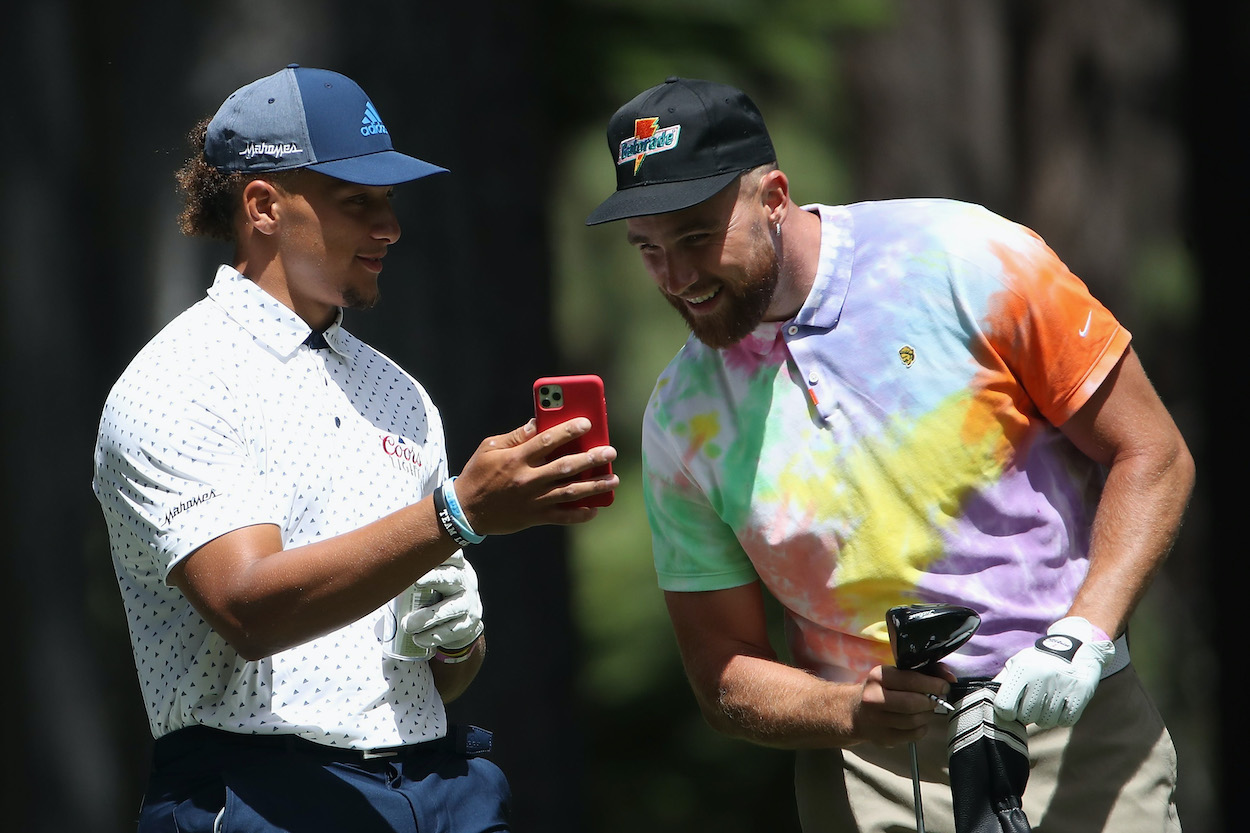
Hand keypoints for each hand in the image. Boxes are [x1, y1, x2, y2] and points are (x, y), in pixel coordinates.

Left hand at [400, 553, 483, 650]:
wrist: (464, 620)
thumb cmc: (439, 594)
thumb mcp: (435, 578)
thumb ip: (417, 571)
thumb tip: (380, 571)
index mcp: (456, 567)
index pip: (452, 555)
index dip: (440, 554)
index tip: (423, 555)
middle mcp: (465, 582)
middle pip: (452, 577)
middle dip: (434, 579)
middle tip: (415, 582)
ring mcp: (468, 603)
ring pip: (451, 608)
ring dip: (428, 617)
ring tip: (408, 625)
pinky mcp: (469, 624)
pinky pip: (452, 631)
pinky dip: (434, 636)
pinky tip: (419, 639)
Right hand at [454, 419, 618, 533]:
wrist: (466, 510)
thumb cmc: (478, 473)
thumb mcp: (491, 448)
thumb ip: (517, 436)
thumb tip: (540, 422)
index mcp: (516, 459)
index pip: (547, 440)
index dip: (569, 430)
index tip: (587, 423)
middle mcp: (527, 479)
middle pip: (565, 467)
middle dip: (591, 459)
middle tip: (610, 452)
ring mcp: (532, 500)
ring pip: (569, 493)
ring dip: (594, 487)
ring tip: (613, 480)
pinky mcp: (534, 517)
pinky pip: (562, 517)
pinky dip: (580, 514)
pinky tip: (595, 509)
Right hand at [850, 665, 952, 746]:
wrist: (857, 712)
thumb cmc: (883, 690)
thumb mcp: (897, 674)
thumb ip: (925, 671)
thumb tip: (950, 677)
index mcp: (878, 677)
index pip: (911, 680)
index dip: (933, 684)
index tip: (944, 686)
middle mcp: (873, 698)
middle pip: (912, 703)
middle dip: (930, 702)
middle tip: (935, 700)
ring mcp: (877, 720)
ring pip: (914, 721)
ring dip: (926, 715)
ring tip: (925, 710)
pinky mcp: (884, 738)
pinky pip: (913, 735)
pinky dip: (922, 728)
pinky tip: (917, 722)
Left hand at [992, 616, 1114, 727]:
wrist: (1077, 651)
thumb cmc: (1040, 661)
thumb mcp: (1018, 663)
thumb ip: (1003, 681)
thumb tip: (987, 700)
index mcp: (1023, 669)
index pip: (1004, 706)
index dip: (1007, 712)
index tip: (1012, 709)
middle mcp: (1041, 677)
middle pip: (1026, 717)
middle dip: (1027, 714)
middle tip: (1033, 703)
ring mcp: (1062, 687)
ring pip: (1046, 722)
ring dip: (1045, 717)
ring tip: (1047, 702)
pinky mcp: (1080, 696)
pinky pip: (1065, 722)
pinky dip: (1062, 718)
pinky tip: (1061, 705)